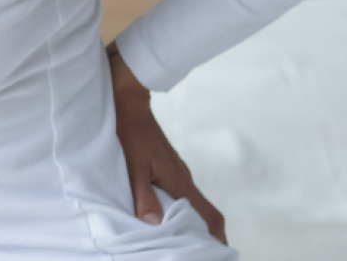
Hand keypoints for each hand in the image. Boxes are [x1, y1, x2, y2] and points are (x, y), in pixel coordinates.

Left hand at [108, 46, 227, 244]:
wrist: (129, 100)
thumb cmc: (130, 131)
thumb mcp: (132, 167)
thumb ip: (143, 196)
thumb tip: (154, 224)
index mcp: (180, 182)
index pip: (209, 216)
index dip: (216, 238)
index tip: (217, 253)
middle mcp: (184, 179)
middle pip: (203, 214)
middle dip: (204, 235)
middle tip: (198, 252)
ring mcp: (177, 172)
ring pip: (191, 204)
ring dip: (190, 223)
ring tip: (182, 241)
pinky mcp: (168, 167)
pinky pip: (179, 194)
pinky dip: (179, 210)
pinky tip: (164, 216)